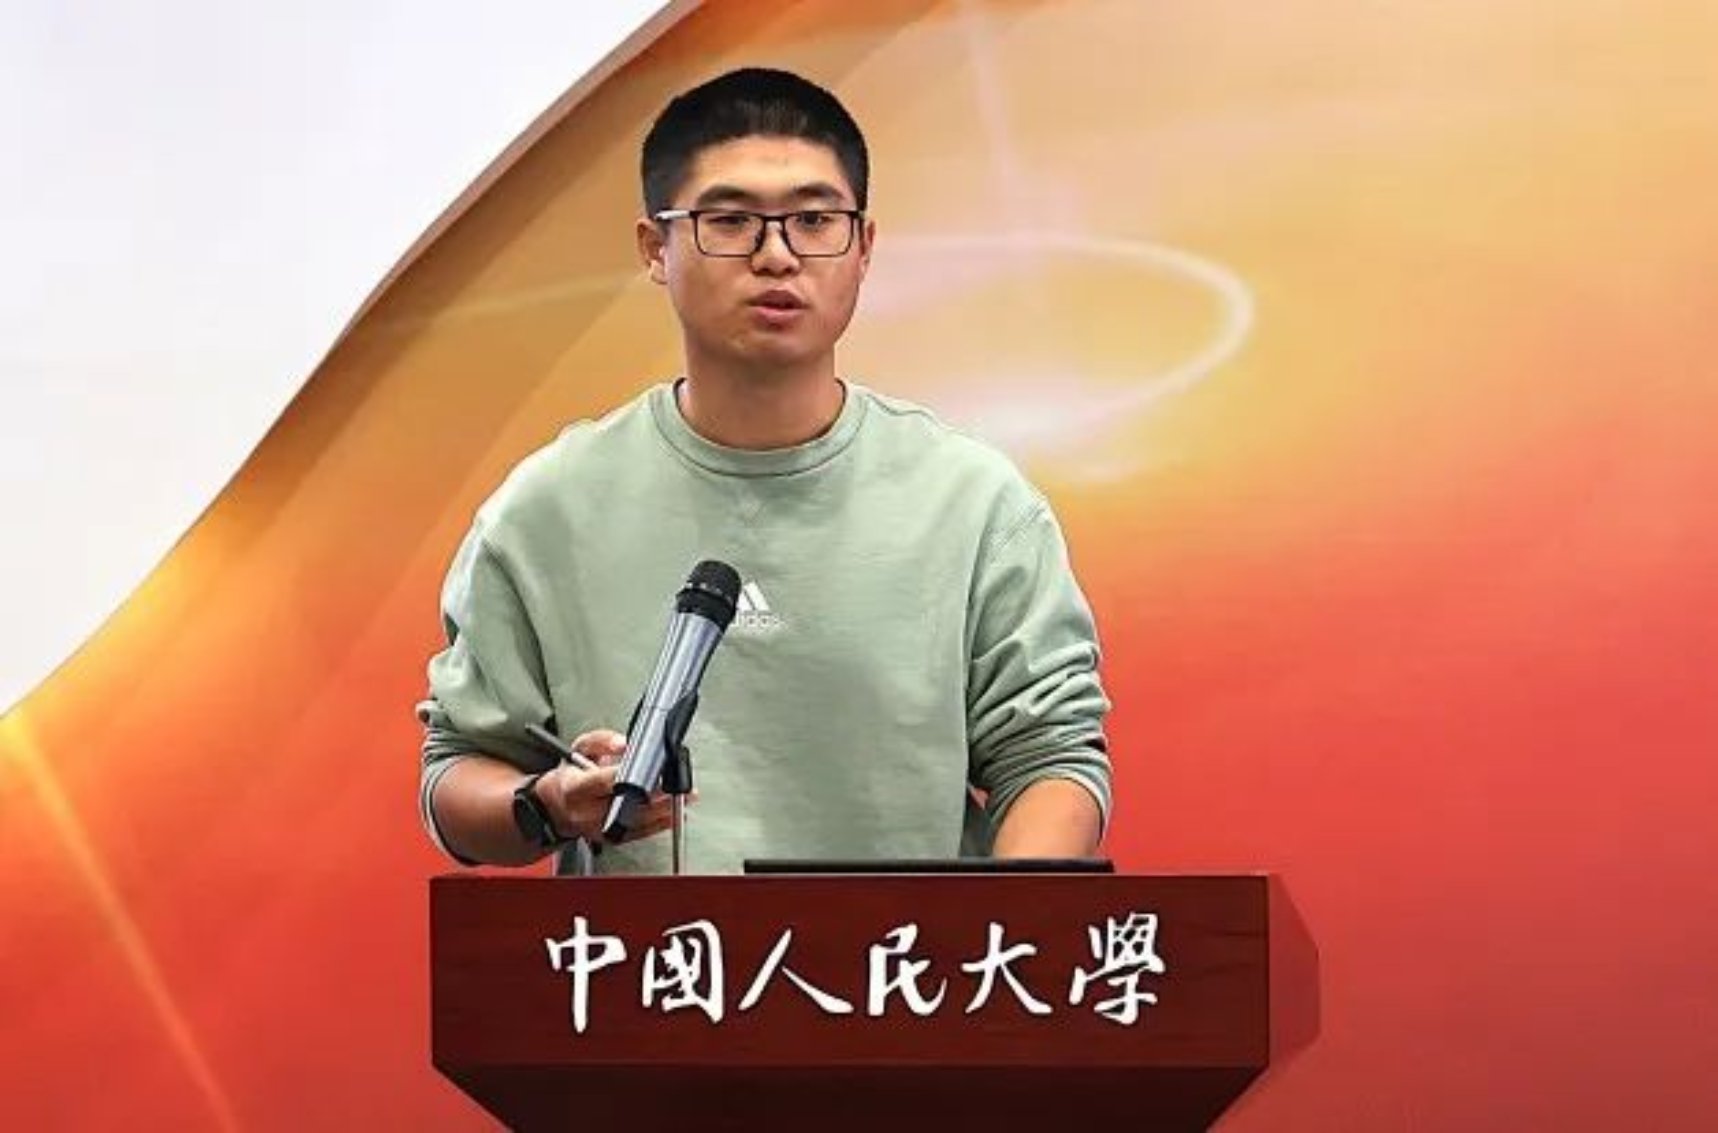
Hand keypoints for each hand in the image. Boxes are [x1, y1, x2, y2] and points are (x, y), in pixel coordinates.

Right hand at [534, 729, 679, 843]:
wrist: (554, 810)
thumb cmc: (569, 779)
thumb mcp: (578, 749)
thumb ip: (601, 740)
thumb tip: (622, 743)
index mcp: (575, 788)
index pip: (604, 781)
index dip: (630, 775)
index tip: (651, 768)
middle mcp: (586, 812)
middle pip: (627, 802)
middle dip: (655, 792)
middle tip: (674, 780)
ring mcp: (600, 829)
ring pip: (638, 820)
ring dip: (665, 807)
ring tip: (684, 794)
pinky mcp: (611, 839)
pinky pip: (641, 833)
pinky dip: (661, 822)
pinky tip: (674, 812)